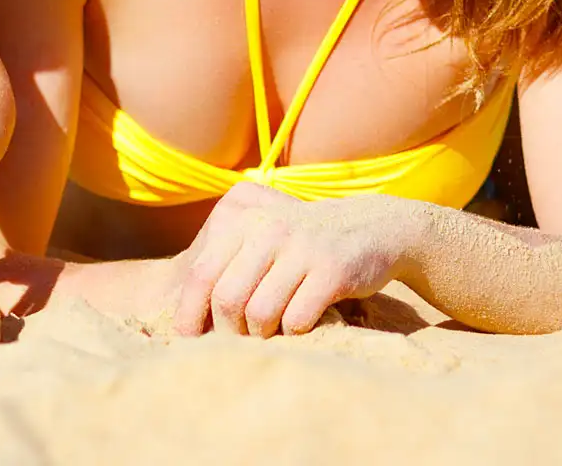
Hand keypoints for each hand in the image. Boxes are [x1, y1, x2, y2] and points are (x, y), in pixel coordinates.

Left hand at [171, 183, 422, 337]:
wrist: (374, 227)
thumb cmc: (304, 245)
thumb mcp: (263, 236)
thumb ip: (227, 264)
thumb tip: (186, 319)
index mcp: (245, 219)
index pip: (201, 275)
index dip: (190, 314)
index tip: (189, 338)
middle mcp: (270, 228)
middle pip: (228, 300)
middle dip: (229, 332)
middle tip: (239, 342)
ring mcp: (302, 247)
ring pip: (260, 314)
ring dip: (263, 335)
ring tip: (271, 332)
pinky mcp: (332, 269)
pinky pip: (296, 319)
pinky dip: (294, 332)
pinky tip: (301, 323)